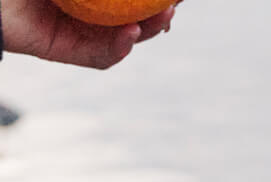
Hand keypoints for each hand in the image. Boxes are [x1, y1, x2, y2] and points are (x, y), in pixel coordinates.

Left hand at [2, 0, 175, 68]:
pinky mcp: (63, 52)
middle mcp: (82, 8)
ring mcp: (73, 31)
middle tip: (175, 4)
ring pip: (121, 40)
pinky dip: (118, 49)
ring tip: (162, 19)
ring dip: (146, 32)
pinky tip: (131, 34)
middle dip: (157, 13)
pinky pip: (99, 56)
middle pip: (130, 16)